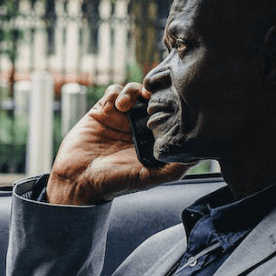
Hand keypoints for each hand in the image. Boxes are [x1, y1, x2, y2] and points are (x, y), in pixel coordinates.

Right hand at [45, 83, 191, 204]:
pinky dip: (116, 92)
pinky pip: (113, 92)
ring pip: (135, 91)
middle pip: (153, 98)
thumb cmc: (112, 184)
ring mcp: (119, 117)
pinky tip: (115, 106)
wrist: (77, 180)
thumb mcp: (147, 179)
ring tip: (126, 104)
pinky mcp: (101, 111)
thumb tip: (198, 155)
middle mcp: (137, 126)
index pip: (168, 115)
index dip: (171, 106)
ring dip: (134, 91)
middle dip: (154, 92)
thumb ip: (173, 169)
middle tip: (151, 96)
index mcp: (151, 140)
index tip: (170, 104)